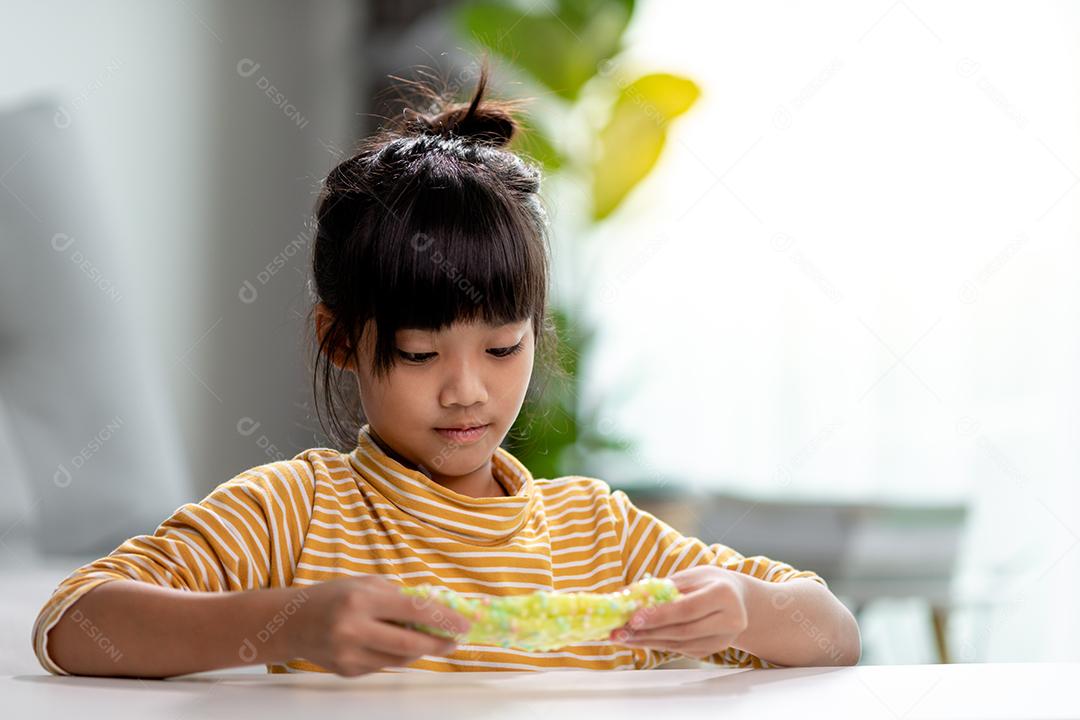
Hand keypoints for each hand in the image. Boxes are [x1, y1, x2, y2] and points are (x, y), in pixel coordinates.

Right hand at [285, 576, 471, 676]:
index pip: (412, 610)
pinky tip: (394, 644)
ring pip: (400, 659)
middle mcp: (354, 628)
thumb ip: (398, 596)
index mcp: (361, 600)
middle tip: (455, 641)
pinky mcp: (347, 670)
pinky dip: (395, 655)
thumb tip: (435, 610)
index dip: (443, 619)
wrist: (292, 622)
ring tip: (428, 640)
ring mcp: (350, 653)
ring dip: (419, 650)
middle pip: (410, 643)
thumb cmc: (334, 597)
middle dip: (438, 643)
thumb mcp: (365, 584)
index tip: (463, 624)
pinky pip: (384, 665)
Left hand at [609, 566, 748, 658]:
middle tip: (619, 632)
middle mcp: (729, 620)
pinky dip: (658, 644)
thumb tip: (627, 596)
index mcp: (723, 595)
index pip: (687, 609)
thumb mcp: (691, 576)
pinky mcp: (713, 650)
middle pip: (682, 631)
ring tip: (622, 637)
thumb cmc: (710, 582)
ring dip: (647, 641)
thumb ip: (663, 587)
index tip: (633, 618)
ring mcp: (723, 639)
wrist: (738, 599)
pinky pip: (681, 650)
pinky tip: (639, 639)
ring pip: (679, 644)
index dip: (659, 615)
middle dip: (647, 632)